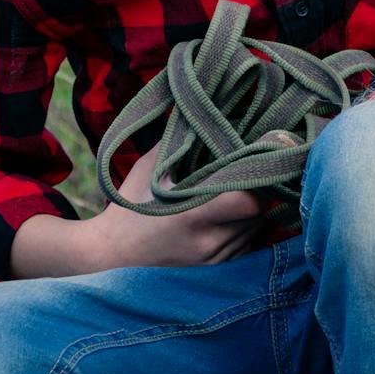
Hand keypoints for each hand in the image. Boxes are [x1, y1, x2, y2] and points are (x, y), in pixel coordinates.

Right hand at [14, 146, 269, 276]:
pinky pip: (247, 243)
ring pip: (256, 228)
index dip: (264, 176)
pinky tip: (231, 211)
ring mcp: (215, 263)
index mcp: (192, 217)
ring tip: (244, 184)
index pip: (250, 200)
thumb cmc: (129, 208)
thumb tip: (198, 100)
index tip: (267, 153)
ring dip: (256, 207)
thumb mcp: (149, 168)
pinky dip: (245, 226)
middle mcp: (209, 244)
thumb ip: (179, 137)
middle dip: (264, 186)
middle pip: (260, 212)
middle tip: (260, 162)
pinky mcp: (217, 273)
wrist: (108, 260)